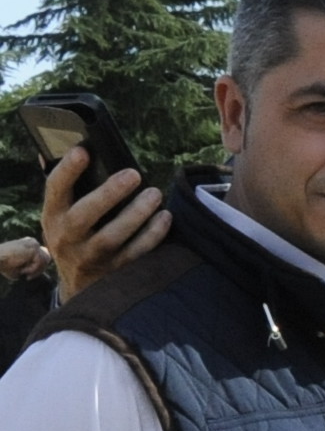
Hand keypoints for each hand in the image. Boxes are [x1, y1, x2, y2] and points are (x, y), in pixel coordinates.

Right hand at [0, 236, 50, 280]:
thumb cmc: (4, 264)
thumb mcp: (21, 267)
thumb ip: (32, 267)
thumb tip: (41, 271)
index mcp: (29, 244)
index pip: (43, 256)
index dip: (39, 268)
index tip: (28, 276)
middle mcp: (33, 242)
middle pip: (47, 258)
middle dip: (39, 269)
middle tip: (28, 276)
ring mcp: (34, 244)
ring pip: (45, 261)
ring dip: (34, 270)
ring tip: (22, 272)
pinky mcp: (33, 248)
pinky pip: (40, 262)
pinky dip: (32, 269)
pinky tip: (22, 270)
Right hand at [42, 147, 169, 300]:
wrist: (80, 284)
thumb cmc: (75, 235)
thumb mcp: (62, 214)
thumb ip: (69, 185)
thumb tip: (76, 147)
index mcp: (53, 216)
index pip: (55, 190)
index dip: (67, 171)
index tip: (83, 151)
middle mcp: (67, 237)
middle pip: (84, 215)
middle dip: (109, 194)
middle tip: (134, 174)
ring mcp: (91, 256)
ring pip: (112, 237)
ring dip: (136, 214)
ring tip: (155, 193)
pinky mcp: (115, 270)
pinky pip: (136, 253)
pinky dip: (152, 235)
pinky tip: (165, 217)